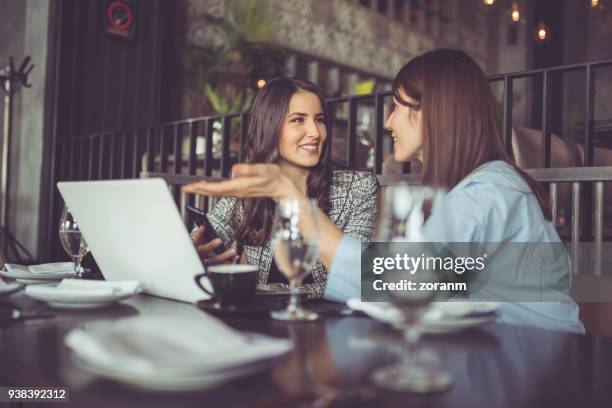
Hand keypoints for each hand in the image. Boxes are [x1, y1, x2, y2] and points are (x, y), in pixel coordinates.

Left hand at [182, 164, 301, 199]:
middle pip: (214, 192)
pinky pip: (222, 192)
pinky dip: (212, 190)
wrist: (282, 188)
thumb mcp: (264, 169)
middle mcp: (238, 191)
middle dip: (199, 190)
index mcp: (241, 186)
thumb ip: (249, 169)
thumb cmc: (274, 177)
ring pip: (217, 193)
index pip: (219, 188)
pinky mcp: (240, 191)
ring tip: (192, 188)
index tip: (193, 186)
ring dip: (203, 191)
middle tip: (185, 188)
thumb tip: (234, 169)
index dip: (204, 187)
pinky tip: (207, 188)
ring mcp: (238, 192)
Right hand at [192, 225, 237, 264]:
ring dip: (224, 256)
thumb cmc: (198, 252)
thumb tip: (204, 226)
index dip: (198, 234)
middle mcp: (199, 256)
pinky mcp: (212, 268)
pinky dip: (229, 262)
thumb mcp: (197, 244)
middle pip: (203, 251)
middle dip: (211, 245)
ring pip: (214, 261)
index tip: (203, 227)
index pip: (195, 240)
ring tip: (233, 251)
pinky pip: (221, 266)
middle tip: (219, 240)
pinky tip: (236, 257)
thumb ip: (200, 236)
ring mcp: (205, 263)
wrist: (195, 267)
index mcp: (194, 248)